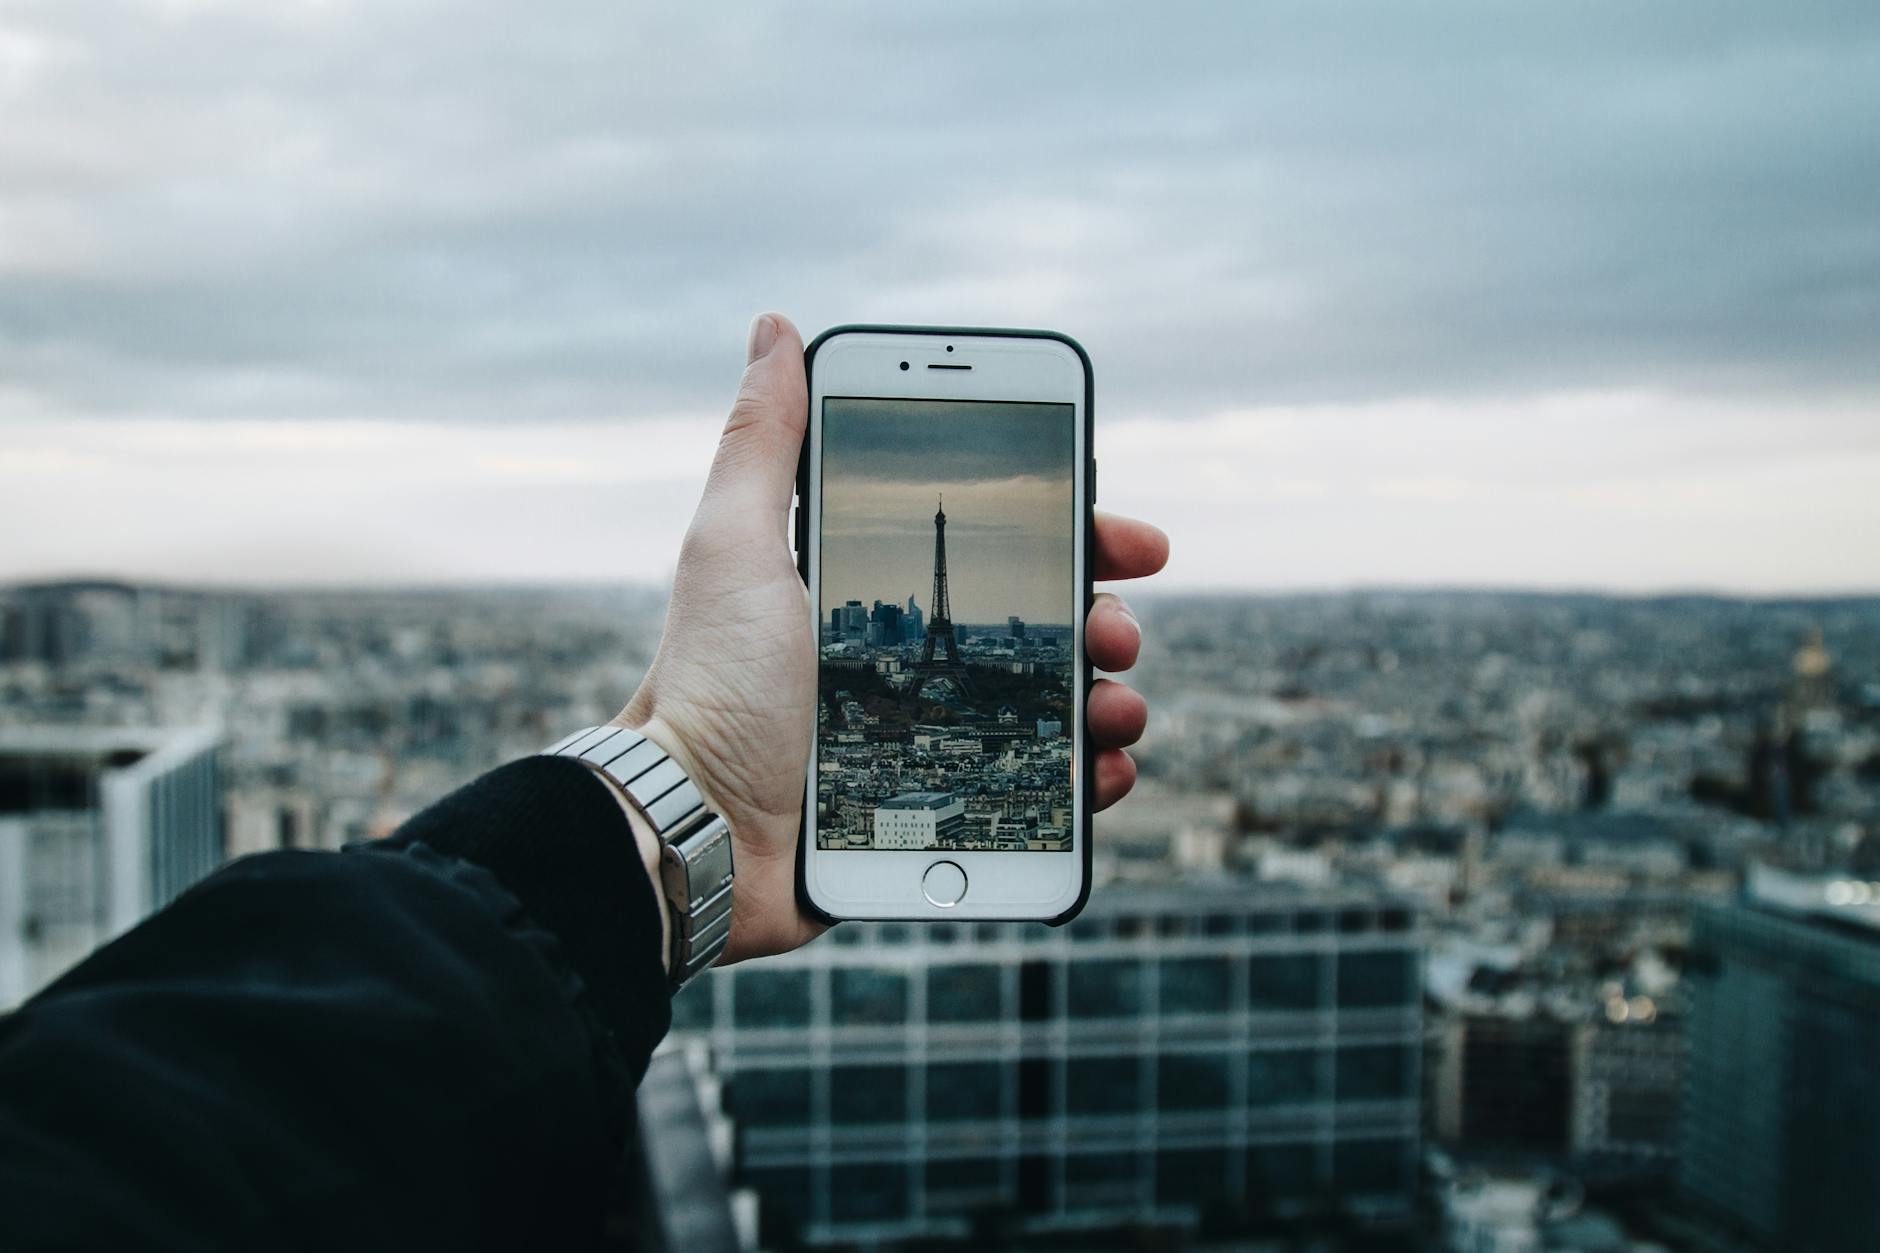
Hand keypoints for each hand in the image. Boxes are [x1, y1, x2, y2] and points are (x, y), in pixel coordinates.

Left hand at [619, 313, 1167, 964]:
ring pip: (1056, 704)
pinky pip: (1041, 788)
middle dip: (1102, 616)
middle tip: (1119, 631)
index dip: (1070, 534)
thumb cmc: (709, 689)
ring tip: (1118, 706)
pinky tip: (1102, 771)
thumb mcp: (733, 550)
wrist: (694, 834)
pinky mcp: (942, 809)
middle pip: (1042, 624)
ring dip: (1109, 695)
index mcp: (873, 590)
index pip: (995, 545)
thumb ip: (761, 445)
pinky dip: (1087, 776)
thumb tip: (775, 328)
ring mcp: (933, 735)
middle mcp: (911, 658)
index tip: (1126, 536)